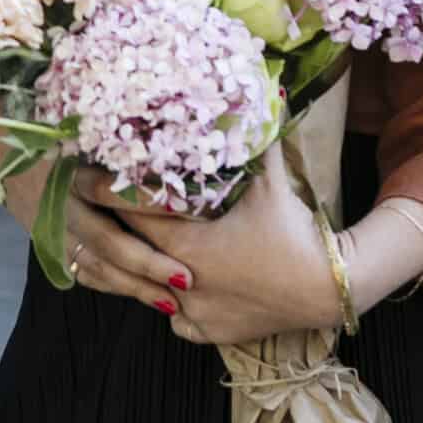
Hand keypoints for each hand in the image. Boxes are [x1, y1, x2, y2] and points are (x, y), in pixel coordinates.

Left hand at [78, 144, 340, 345]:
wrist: (329, 288)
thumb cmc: (295, 231)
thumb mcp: (271, 183)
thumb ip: (258, 138)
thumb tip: (268, 89)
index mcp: (188, 243)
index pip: (133, 214)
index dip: (112, 193)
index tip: (92, 175)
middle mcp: (183, 282)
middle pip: (132, 252)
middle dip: (116, 230)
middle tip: (97, 208)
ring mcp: (196, 312)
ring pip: (148, 292)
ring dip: (142, 271)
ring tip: (124, 246)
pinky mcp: (211, 333)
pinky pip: (176, 320)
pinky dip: (173, 306)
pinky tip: (173, 289)